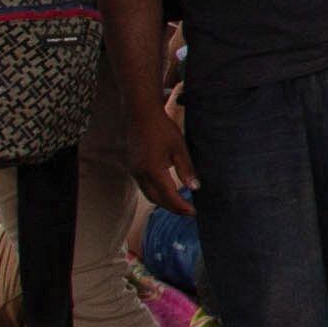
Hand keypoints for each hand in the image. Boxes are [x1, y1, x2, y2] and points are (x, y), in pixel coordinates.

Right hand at [132, 97, 197, 215]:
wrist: (141, 113)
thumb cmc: (162, 128)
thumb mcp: (179, 148)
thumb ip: (186, 169)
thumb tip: (195, 189)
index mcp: (153, 170)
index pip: (168, 195)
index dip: (181, 206)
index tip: (193, 212)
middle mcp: (140, 173)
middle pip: (156, 199)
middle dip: (172, 208)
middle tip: (188, 212)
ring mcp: (134, 170)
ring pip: (149, 194)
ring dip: (163, 202)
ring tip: (180, 205)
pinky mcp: (132, 166)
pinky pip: (144, 186)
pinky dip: (156, 193)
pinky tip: (167, 192)